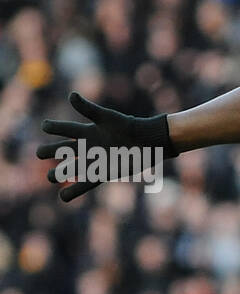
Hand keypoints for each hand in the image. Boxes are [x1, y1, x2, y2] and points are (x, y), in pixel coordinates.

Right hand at [38, 93, 174, 202]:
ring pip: (73, 168)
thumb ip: (87, 108)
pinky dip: (74, 190)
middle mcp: (88, 146)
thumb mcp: (105, 117)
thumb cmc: (127, 126)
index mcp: (87, 131)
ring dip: (61, 173)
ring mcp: (95, 161)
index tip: (45, 126)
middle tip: (39, 153)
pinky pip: (85, 183)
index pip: (66, 129)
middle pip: (64, 149)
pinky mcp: (103, 173)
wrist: (146, 142)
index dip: (54, 127)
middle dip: (51, 151)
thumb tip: (71, 95)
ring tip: (51, 177)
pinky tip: (63, 197)